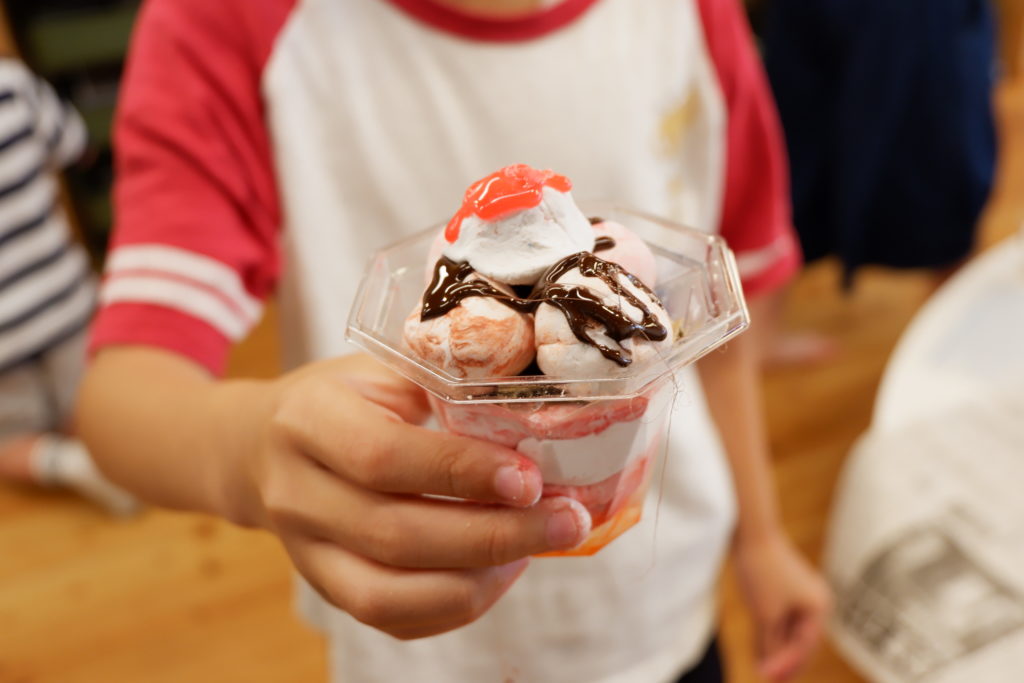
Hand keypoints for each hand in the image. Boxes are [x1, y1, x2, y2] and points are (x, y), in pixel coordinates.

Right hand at [243, 354, 591, 639]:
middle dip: (493, 535)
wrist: (263, 446)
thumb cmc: (343, 399)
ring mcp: (305, 551)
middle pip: (395, 535)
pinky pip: (394, 620)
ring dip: (480, 580)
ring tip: (539, 547)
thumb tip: (538, 409)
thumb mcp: (382, 370)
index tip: (530, 477)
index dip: (460, 472)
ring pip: (390, 595)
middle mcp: (296, 493)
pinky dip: (457, 605)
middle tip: (566, 520)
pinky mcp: (325, 589)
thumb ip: (442, 384)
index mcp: (308, 421)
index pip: (383, 458)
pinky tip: (501, 569)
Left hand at [733, 532, 831, 681]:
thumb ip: (769, 643)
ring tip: (763, 668)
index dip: (786, 666)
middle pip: (801, 640)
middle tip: (769, 680)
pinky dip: (771, 632)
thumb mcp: (765, 613)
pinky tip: (759, 646)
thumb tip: (768, 669)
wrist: (751, 532)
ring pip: (789, 629)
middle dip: (785, 661)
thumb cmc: (762, 571)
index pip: (804, 646)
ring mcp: (801, 593)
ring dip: (777, 648)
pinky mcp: (785, 587)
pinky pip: (781, 616)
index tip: (769, 680)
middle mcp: (815, 601)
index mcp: (818, 607)